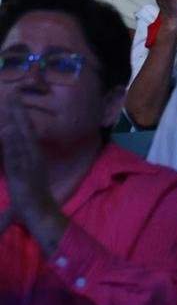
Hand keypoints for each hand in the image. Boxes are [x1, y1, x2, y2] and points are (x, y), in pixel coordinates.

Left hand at [0, 96, 61, 248]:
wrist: (40, 212)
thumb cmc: (30, 196)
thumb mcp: (24, 174)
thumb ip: (18, 161)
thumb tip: (12, 149)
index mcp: (33, 154)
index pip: (26, 129)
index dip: (20, 113)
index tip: (14, 97)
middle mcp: (33, 155)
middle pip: (25, 128)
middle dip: (18, 110)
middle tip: (12, 92)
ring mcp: (28, 162)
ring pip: (20, 137)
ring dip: (15, 120)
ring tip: (9, 104)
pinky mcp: (22, 172)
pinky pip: (16, 154)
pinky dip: (12, 141)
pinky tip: (8, 130)